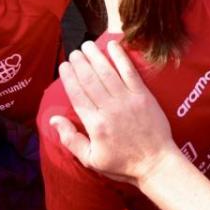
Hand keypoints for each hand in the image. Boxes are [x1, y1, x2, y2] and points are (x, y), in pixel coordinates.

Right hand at [49, 40, 177, 185]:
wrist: (156, 163)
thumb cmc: (123, 164)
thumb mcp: (91, 160)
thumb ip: (71, 139)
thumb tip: (53, 119)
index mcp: (95, 125)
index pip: (77, 95)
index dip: (69, 78)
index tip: (63, 66)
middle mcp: (109, 109)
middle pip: (90, 80)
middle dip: (80, 63)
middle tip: (74, 52)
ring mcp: (127, 100)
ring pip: (107, 72)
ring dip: (96, 56)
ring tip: (87, 45)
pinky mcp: (143, 95)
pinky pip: (129, 71)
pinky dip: (120, 57)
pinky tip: (113, 45)